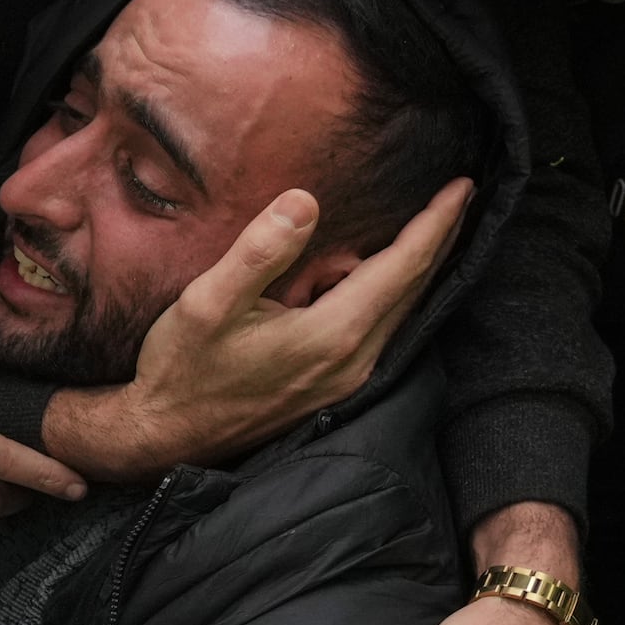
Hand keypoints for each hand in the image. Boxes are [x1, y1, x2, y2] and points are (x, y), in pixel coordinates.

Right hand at [42, 179, 472, 476]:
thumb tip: (304, 201)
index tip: (460, 185)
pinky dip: (386, 293)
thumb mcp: (207, 302)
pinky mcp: (334, 387)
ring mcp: (347, 379)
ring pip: (398, 310)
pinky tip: (367, 273)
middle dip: (438, 239)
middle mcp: (353, 361)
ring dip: (411, 267)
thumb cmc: (180, 369)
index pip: (403, 267)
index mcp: (331, 335)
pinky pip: (378, 329)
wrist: (164, 439)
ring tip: (418, 225)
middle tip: (456, 194)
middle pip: (414, 289)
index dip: (435, 223)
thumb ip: (259, 251)